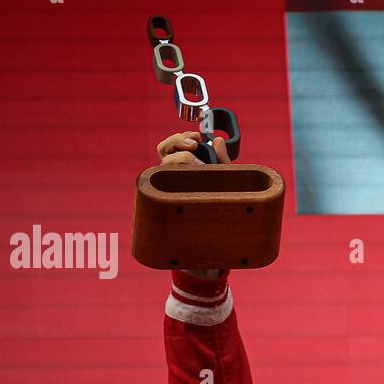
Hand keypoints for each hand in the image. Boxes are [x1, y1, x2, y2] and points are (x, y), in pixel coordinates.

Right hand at [155, 132, 230, 279]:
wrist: (212, 246)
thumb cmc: (216, 208)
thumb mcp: (224, 182)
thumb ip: (222, 161)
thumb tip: (218, 139)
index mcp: (181, 168)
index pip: (170, 146)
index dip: (180, 137)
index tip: (198, 137)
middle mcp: (170, 177)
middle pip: (164, 151)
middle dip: (178, 144)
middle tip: (196, 147)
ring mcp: (168, 191)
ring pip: (161, 166)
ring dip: (177, 158)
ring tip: (196, 164)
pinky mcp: (166, 207)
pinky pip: (158, 193)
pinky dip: (169, 184)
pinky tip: (188, 184)